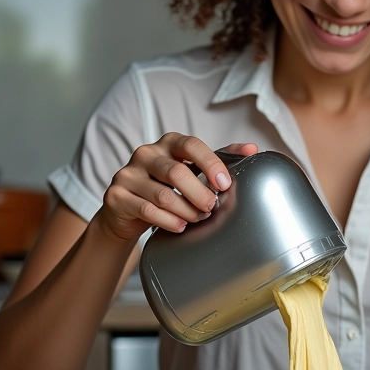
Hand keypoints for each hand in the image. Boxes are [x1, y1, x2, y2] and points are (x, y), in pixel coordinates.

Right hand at [98, 134, 257, 241]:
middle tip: (211, 208)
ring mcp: (128, 174)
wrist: (127, 210)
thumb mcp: (193, 170)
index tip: (224, 184)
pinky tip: (180, 226)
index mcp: (168, 143)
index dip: (211, 164)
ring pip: (163, 194)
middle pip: (177, 172)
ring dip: (186, 211)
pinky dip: (168, 221)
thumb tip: (253, 149)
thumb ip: (221, 158)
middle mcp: (146, 153)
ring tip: (197, 219)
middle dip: (200, 194)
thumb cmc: (167, 186)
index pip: (191, 145)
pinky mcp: (116, 196)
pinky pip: (147, 210)